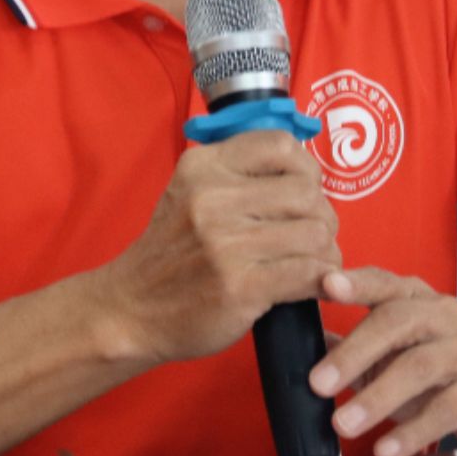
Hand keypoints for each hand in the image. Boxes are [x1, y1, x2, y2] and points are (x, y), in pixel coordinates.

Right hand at [95, 130, 340, 364]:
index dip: (306, 168)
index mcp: (203, 167)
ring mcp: (226, 243)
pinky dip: (322, 278)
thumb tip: (304, 172)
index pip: (280, 145)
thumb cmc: (171, 253)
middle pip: (306, 192)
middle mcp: (213, 198)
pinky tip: (313, 284)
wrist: (131, 310)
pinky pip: (308, 271)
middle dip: (321, 215)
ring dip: (325, 250)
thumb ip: (237, 175)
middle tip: (312, 234)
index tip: (305, 190)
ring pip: (314, 232)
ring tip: (313, 261)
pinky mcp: (241, 286)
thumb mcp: (189, 193)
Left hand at [310, 267, 456, 455]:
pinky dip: (412, 431)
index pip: (385, 284)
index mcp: (417, 300)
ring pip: (421, 366)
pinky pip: (448, 408)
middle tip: (318, 383)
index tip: (326, 285)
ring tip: (343, 424)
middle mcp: (444, 316)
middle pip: (398, 321)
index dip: (357, 282)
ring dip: (377, 397)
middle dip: (355, 351)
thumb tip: (303, 346)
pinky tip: (385, 449)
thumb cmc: (443, 369)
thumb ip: (353, 349)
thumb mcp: (397, 353)